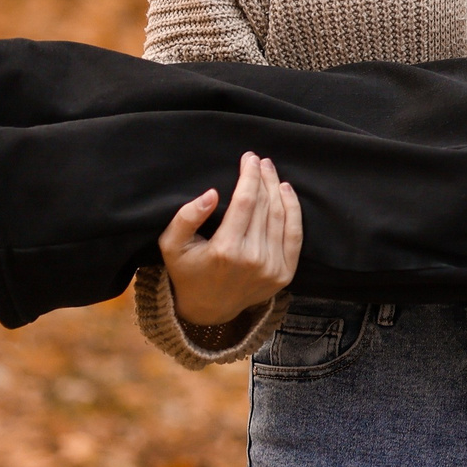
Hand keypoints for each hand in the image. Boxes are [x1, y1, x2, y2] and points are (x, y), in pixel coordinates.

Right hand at [160, 151, 300, 327]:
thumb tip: (212, 193)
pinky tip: (286, 191)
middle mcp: (253, 259)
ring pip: (281, 217)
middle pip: (264, 206)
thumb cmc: (187, 271)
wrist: (209, 308)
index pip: (245, 202)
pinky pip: (295, 235)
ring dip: (277, 189)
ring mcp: (272, 268)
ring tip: (270, 171)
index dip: (249, 176)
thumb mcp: (172, 244)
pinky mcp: (285, 274)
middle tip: (259, 160)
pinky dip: (293, 210)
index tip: (248, 157)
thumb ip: (186, 217)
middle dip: (263, 178)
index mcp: (225, 250)